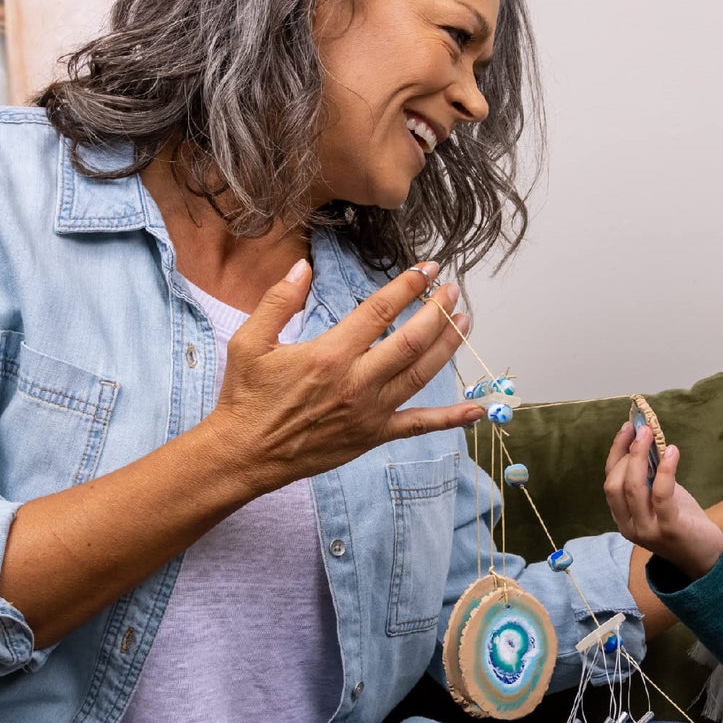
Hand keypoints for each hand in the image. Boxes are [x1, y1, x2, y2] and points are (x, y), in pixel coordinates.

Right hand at [208, 259, 483, 491]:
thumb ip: (279, 301)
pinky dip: (451, 418)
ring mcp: (370, 412)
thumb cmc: (245, 398)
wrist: (244, 454)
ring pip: (421, 375)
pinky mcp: (373, 436)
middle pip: (411, 341)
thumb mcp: (250, 341)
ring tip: (466, 321)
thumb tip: (303, 267)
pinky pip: (419, 426)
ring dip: (448, 346)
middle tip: (453, 289)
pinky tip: (478, 408)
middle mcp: (356, 383)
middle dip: (438, 311)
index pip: (379, 312)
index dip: (408, 287)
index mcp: (329, 355)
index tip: (428, 268)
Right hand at [604, 420, 722, 579]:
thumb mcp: (659, 498)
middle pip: (615, 484)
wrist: (706, 557)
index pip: (609, 480)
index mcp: (622, 518)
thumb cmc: (682, 522)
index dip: (616, 452)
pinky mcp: (669, 529)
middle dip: (626, 452)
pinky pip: (661, 495)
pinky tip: (672, 452)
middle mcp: (629, 526)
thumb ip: (648, 477)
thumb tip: (644, 441)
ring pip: (633, 488)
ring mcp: (647, 530)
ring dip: (639, 456)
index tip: (627, 428)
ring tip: (651, 435)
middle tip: (642, 429)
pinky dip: (664, 470)